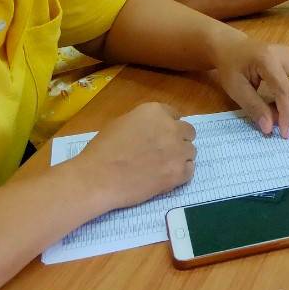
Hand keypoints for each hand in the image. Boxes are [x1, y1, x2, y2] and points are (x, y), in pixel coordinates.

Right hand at [77, 102, 195, 209]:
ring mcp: (177, 150)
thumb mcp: (122, 122)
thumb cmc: (103, 150)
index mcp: (156, 111)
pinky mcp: (178, 173)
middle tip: (164, 152)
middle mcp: (172, 127)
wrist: (98, 178)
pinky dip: (181, 174)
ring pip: (191, 151)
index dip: (169, 126)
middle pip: (188, 132)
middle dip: (178, 140)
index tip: (161, 136)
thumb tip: (153, 129)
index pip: (175, 115)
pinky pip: (190, 170)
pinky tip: (166, 178)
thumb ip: (145, 122)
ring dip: (180, 157)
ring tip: (162, 167)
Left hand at [213, 36, 288, 138]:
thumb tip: (269, 128)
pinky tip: (277, 100)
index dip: (286, 113)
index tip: (284, 133)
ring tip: (274, 111)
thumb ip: (254, 107)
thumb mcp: (236, 89)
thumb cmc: (231, 67)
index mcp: (268, 59)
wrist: (232, 47)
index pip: (285, 90)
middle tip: (279, 123)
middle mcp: (286, 55)